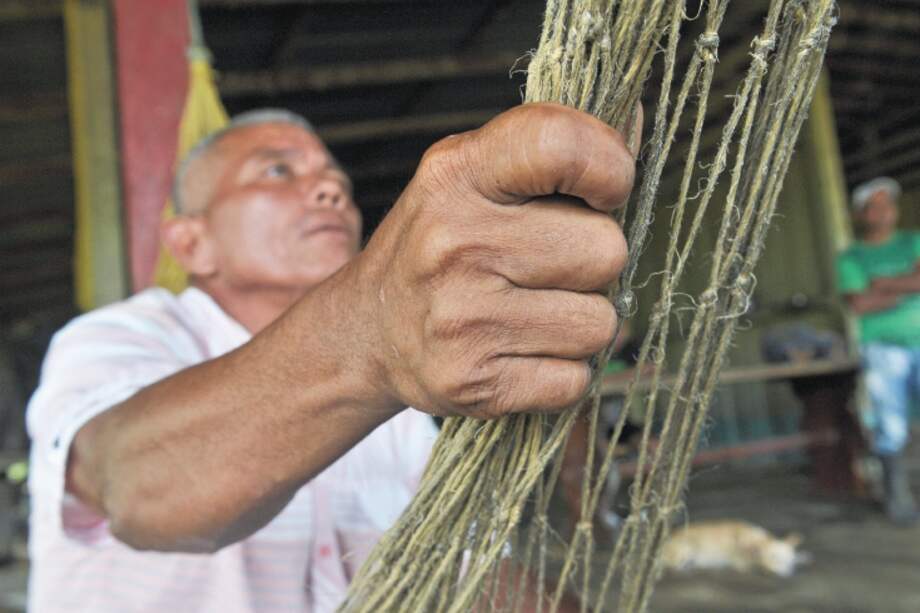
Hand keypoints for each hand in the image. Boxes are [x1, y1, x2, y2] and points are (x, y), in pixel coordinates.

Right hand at [356, 103, 636, 418]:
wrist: (369, 332)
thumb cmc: (440, 244)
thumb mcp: (472, 176)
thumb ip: (552, 149)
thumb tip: (641, 113)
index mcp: (455, 176)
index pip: (561, 145)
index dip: (610, 167)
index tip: (606, 190)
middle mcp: (455, 243)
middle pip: (607, 250)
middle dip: (593, 261)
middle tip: (547, 266)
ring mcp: (463, 319)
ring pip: (601, 324)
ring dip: (580, 321)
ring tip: (530, 312)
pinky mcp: (475, 383)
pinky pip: (577, 380)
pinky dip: (561, 372)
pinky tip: (519, 352)